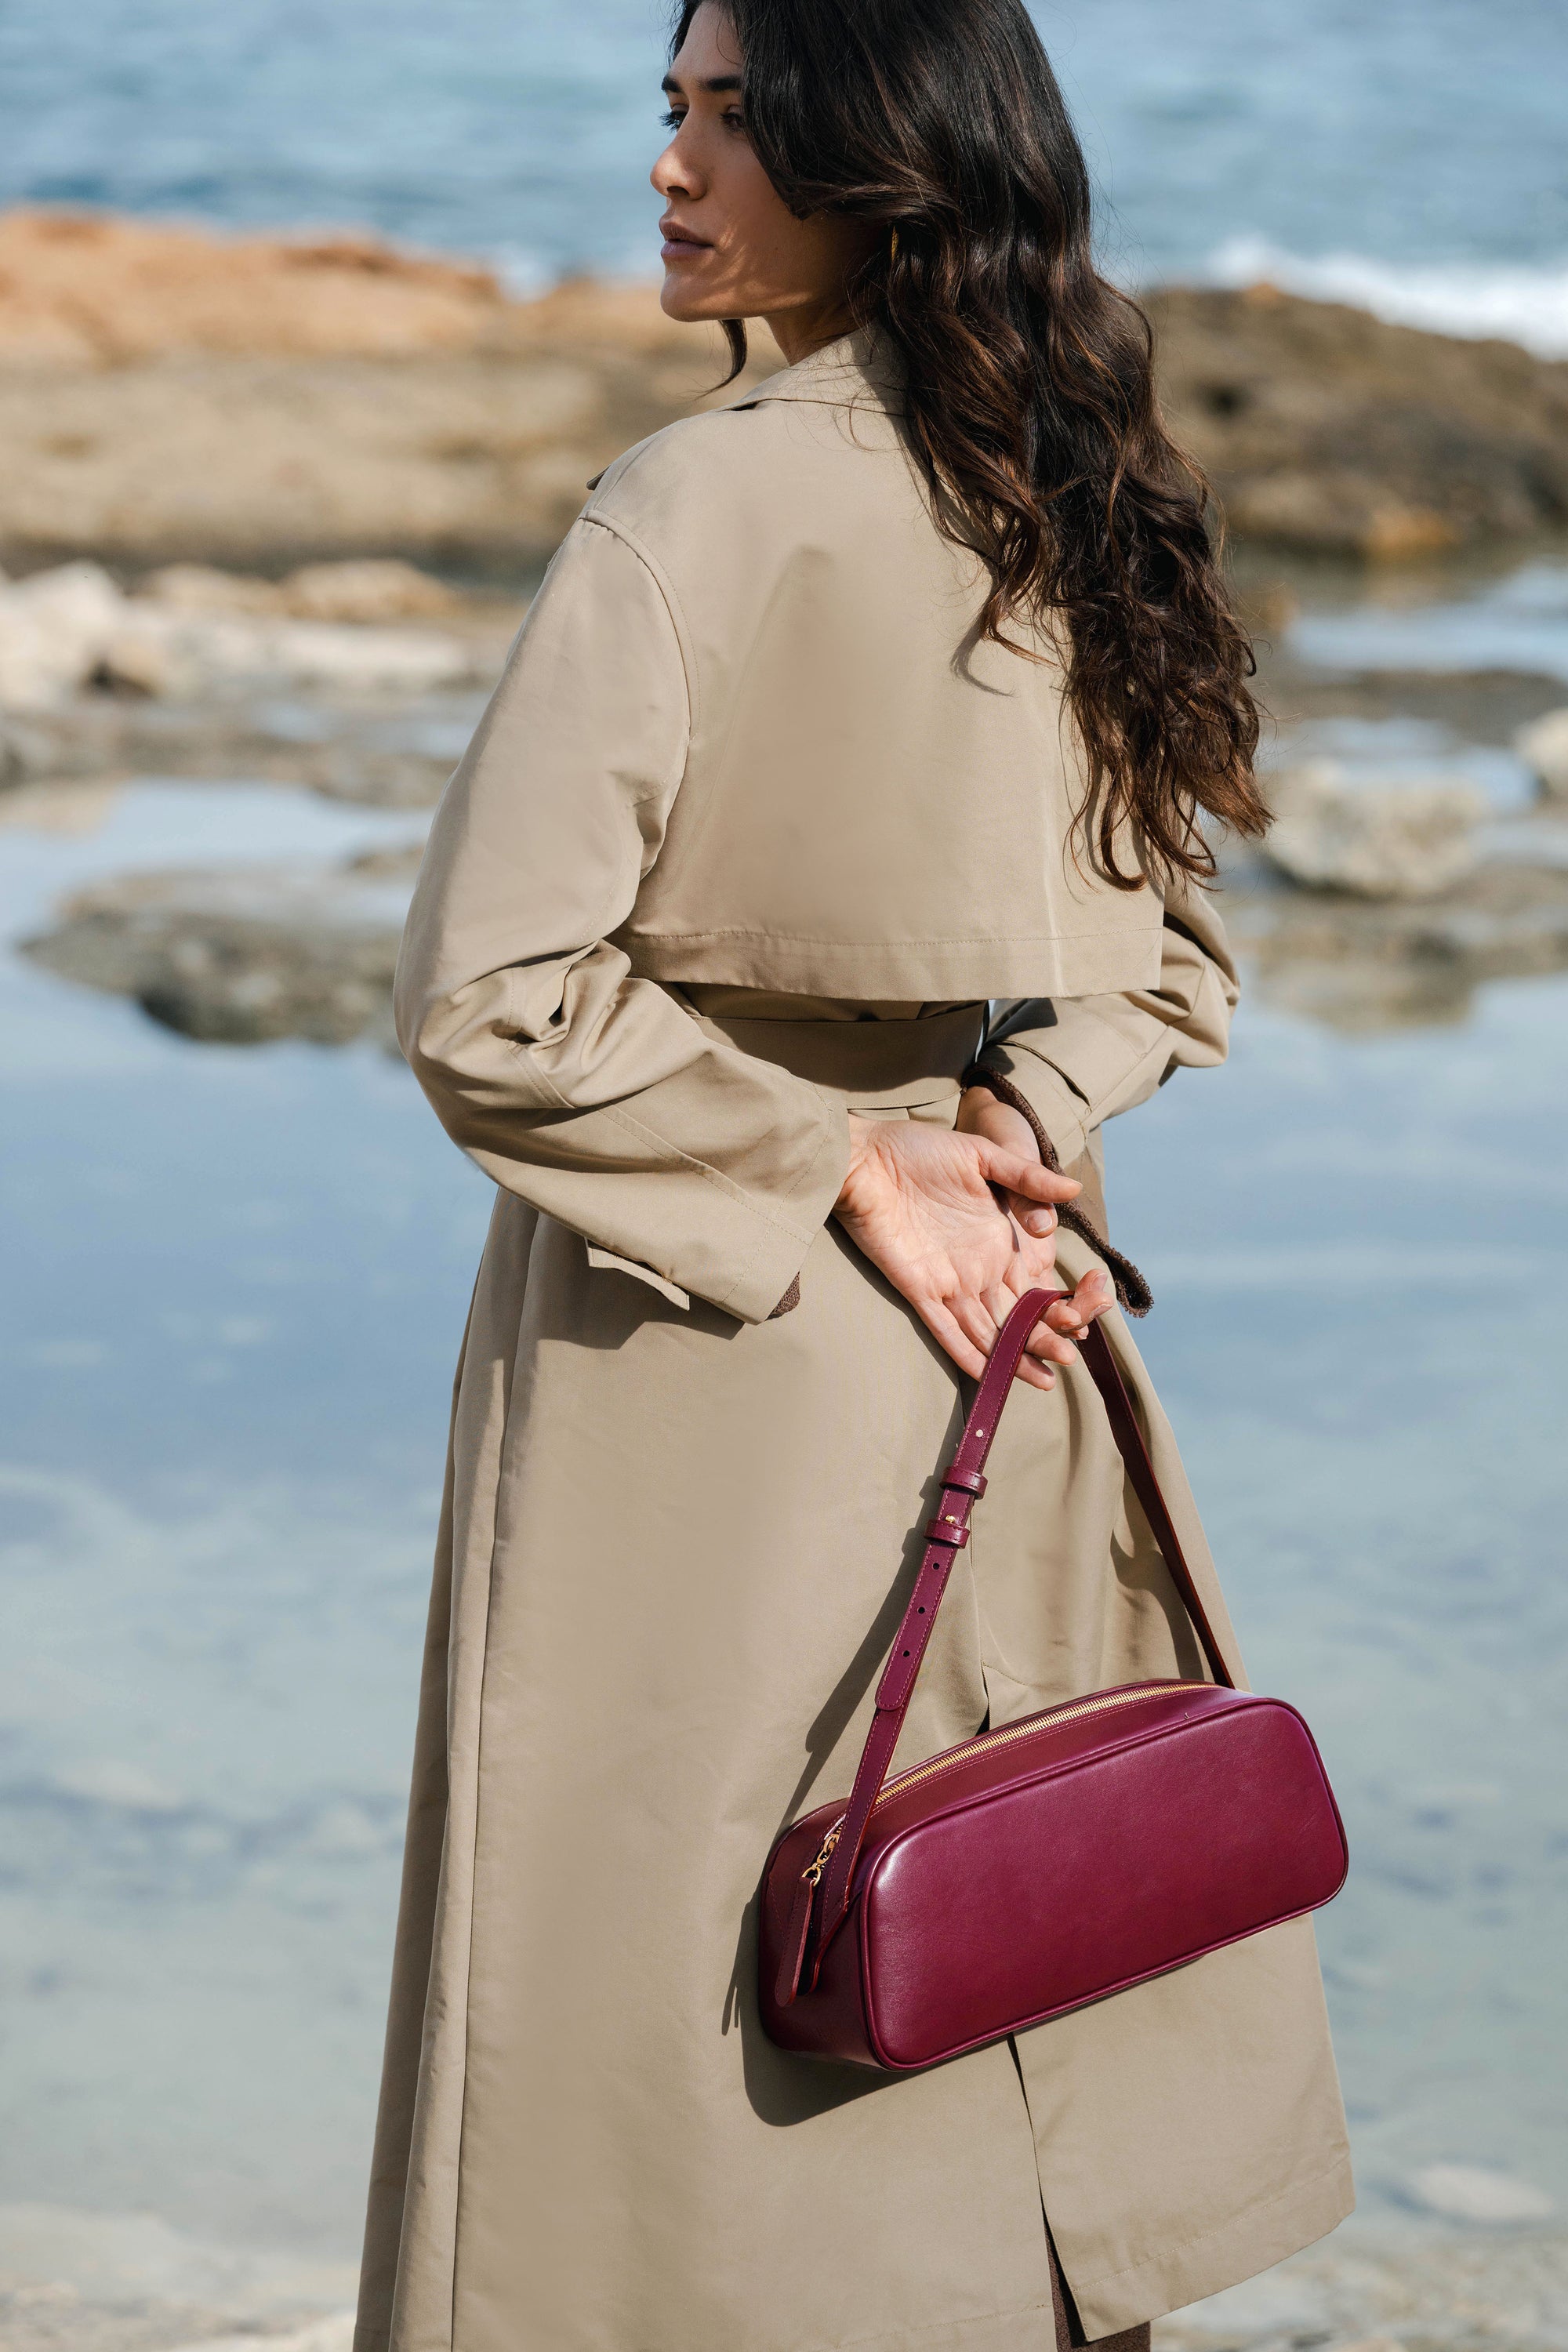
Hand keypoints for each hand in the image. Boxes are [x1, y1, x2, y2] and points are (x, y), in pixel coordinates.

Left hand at [833, 1109, 1113, 1388]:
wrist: (864, 1155)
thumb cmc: (919, 1150)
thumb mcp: (982, 1156)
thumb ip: (1027, 1177)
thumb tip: (1076, 1187)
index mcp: (1000, 1241)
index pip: (1038, 1283)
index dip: (1063, 1304)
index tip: (1088, 1320)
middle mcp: (979, 1268)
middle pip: (1019, 1315)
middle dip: (1045, 1340)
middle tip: (1068, 1362)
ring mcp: (948, 1281)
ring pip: (988, 1330)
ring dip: (1014, 1356)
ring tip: (1044, 1382)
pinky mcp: (918, 1288)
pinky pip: (945, 1330)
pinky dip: (968, 1353)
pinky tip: (990, 1375)